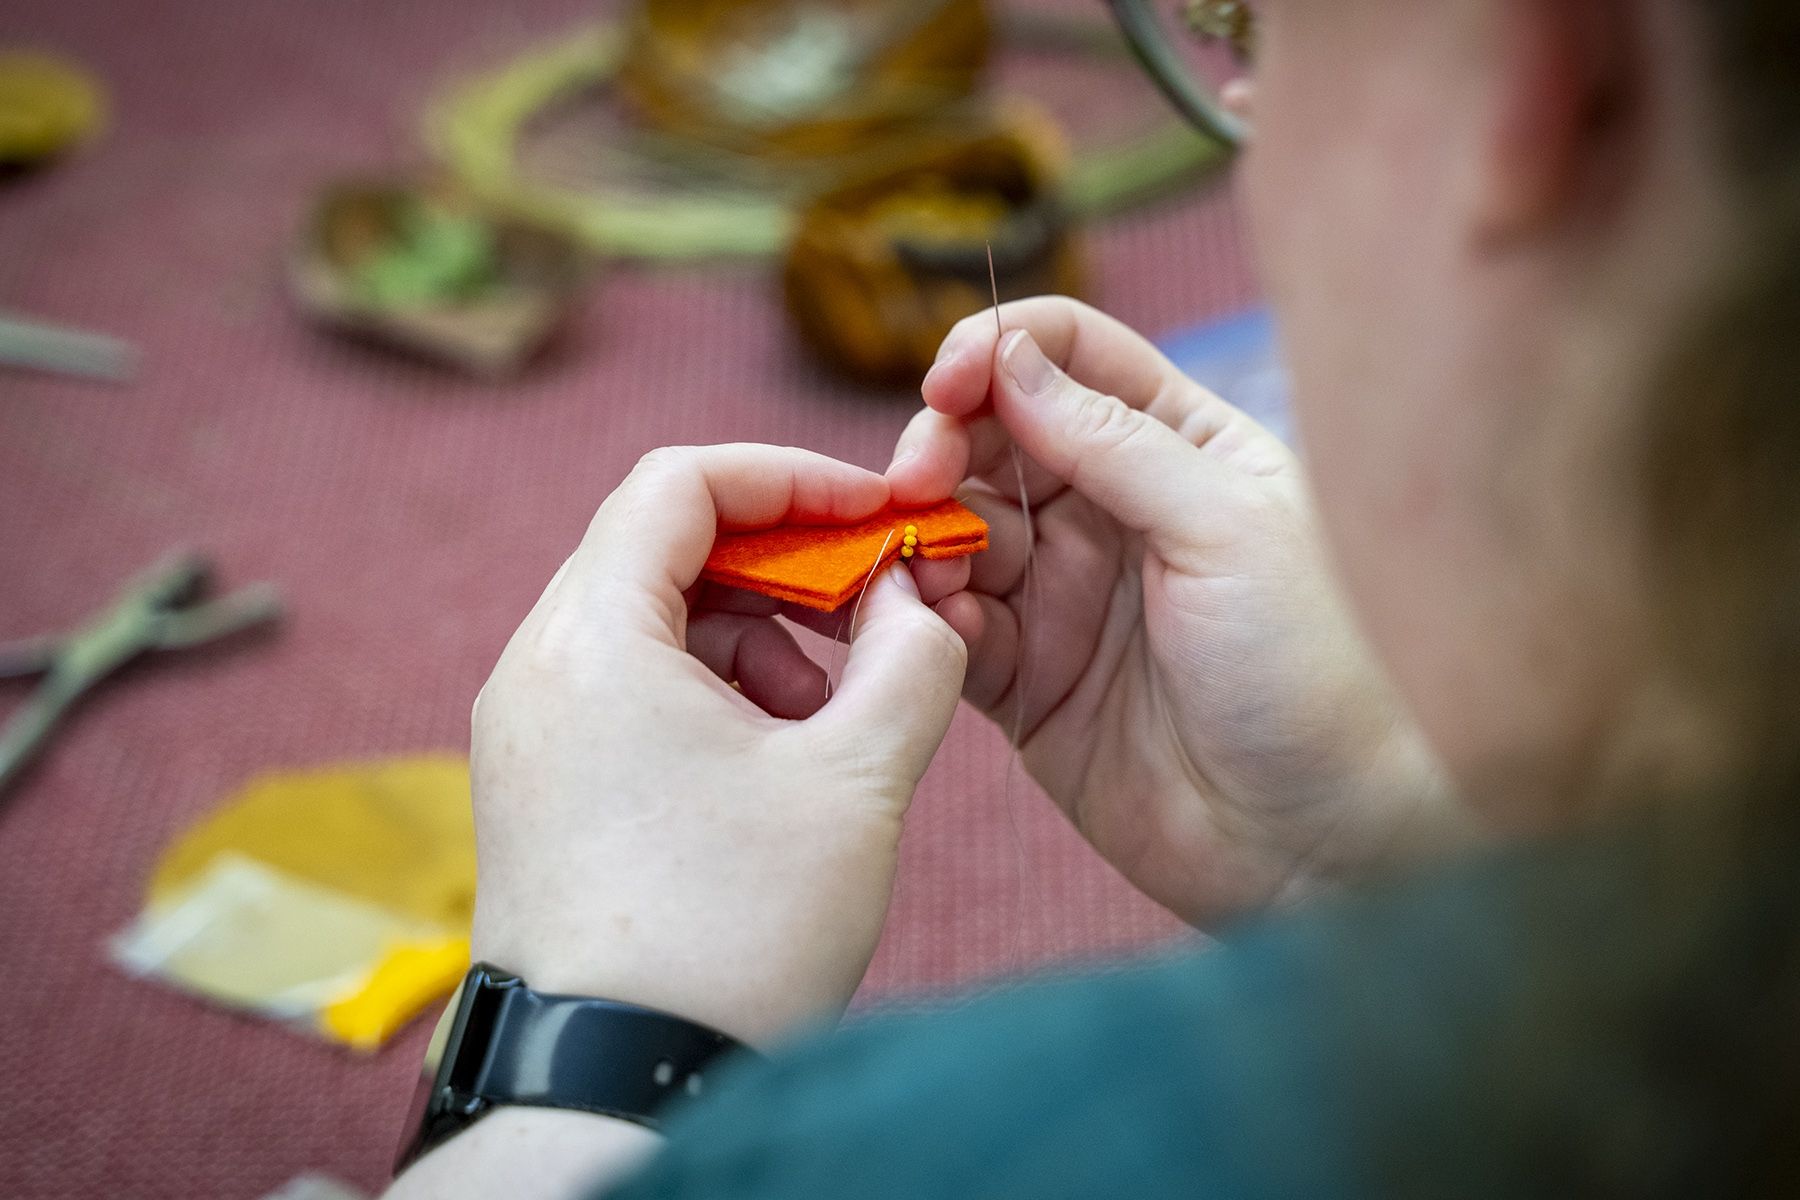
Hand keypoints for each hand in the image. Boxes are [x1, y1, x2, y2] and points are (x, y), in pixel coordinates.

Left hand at [468, 445, 966, 1047]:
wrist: (615, 1091)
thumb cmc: (729, 935)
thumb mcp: (855, 781)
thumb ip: (910, 659)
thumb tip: (914, 599)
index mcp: (593, 637)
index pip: (680, 482)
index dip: (791, 478)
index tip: (873, 512)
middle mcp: (537, 670)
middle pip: (662, 548)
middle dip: (784, 566)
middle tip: (871, 611)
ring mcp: (528, 734)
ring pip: (652, 625)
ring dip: (755, 638)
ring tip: (830, 715)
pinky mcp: (541, 791)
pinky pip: (630, 693)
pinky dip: (712, 696)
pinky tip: (777, 764)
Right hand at [889, 298, 1472, 926]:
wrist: (1328, 844)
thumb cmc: (1316, 667)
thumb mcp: (1224, 526)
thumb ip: (1111, 440)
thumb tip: (1007, 356)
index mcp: (1183, 449)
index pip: (1072, 358)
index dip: (998, 353)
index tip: (946, 384)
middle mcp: (1117, 512)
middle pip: (995, 439)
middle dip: (941, 446)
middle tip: (915, 480)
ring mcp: (1070, 597)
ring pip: (961, 532)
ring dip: (925, 535)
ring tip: (922, 564)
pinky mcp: (1031, 682)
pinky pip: (955, 628)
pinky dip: (930, 617)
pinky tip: (938, 624)